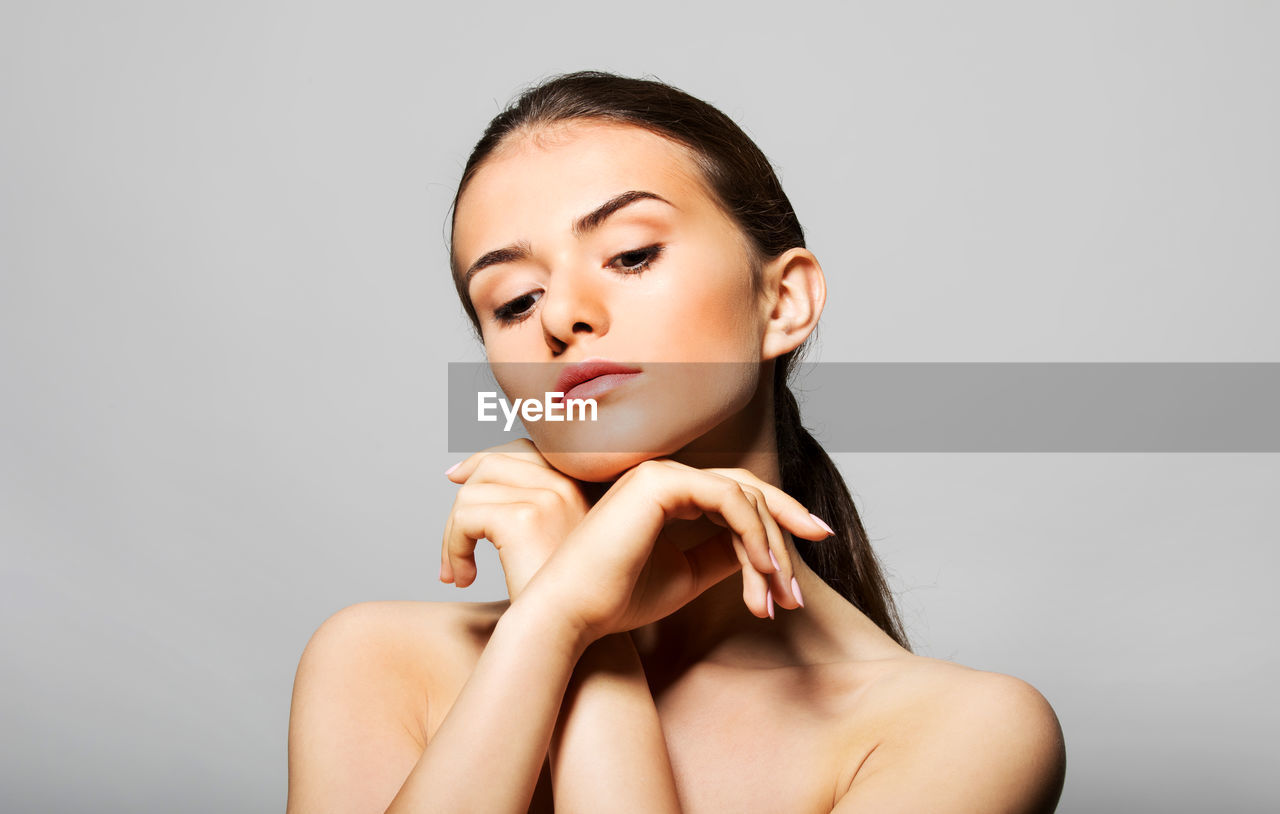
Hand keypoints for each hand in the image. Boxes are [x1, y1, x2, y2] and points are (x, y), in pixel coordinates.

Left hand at [440, 438, 590, 601]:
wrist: (581, 639)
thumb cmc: (570, 606)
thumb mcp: (560, 550)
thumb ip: (536, 511)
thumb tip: (463, 475)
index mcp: (581, 485)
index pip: (523, 450)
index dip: (482, 460)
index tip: (454, 477)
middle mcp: (569, 483)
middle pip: (491, 465)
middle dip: (461, 501)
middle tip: (453, 547)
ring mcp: (549, 497)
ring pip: (470, 492)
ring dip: (451, 535)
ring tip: (459, 572)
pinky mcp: (525, 519)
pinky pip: (465, 517)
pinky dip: (452, 549)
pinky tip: (463, 579)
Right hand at [514, 458, 832, 644]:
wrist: (573, 614)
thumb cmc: (616, 600)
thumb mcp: (686, 576)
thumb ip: (722, 555)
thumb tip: (763, 551)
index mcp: (667, 493)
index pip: (737, 497)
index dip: (778, 525)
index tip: (805, 561)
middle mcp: (664, 475)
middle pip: (749, 491)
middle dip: (785, 537)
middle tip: (798, 594)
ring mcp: (661, 473)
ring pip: (745, 496)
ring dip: (770, 548)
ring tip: (778, 596)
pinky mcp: (660, 481)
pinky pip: (729, 499)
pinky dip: (753, 533)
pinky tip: (763, 570)